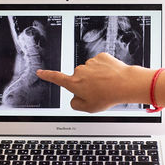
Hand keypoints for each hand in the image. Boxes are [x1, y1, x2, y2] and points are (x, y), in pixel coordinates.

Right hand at [35, 53, 151, 111]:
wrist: (125, 84)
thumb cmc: (107, 96)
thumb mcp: (88, 108)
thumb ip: (75, 104)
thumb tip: (74, 98)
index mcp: (74, 83)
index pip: (56, 78)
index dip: (47, 75)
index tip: (40, 72)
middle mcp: (79, 71)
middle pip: (79, 78)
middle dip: (85, 84)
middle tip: (98, 92)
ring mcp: (90, 63)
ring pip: (90, 71)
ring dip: (96, 77)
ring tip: (106, 85)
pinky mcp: (101, 57)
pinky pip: (99, 64)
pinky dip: (104, 69)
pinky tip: (110, 76)